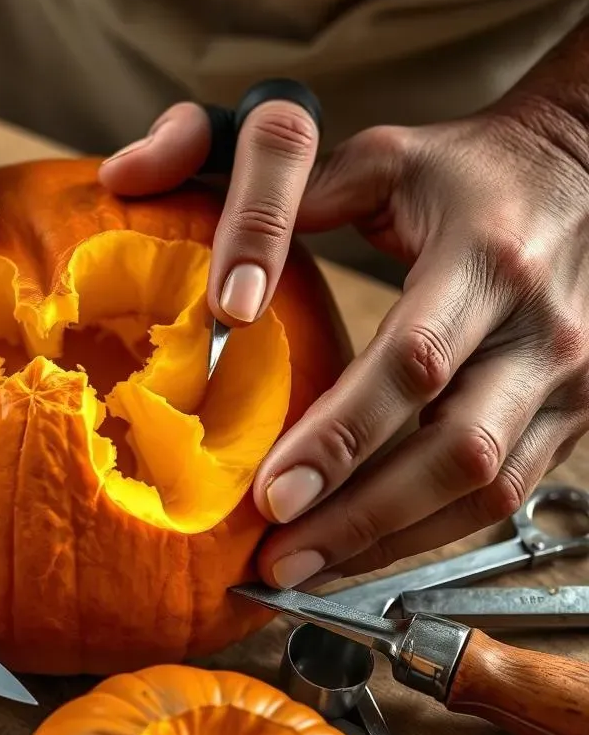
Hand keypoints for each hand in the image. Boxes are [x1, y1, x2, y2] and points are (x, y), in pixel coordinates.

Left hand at [99, 97, 588, 587]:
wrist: (585, 176)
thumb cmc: (467, 170)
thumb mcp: (383, 161)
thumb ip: (292, 198)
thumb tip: (185, 235)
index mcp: (485, 259)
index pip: (412, 365)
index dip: (341, 438)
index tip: (270, 493)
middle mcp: (541, 330)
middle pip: (456, 452)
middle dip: (361, 518)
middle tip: (278, 562)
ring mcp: (569, 380)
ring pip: (486, 492)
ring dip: (391, 542)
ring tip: (306, 573)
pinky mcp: (573, 413)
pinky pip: (506, 496)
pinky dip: (430, 532)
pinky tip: (366, 550)